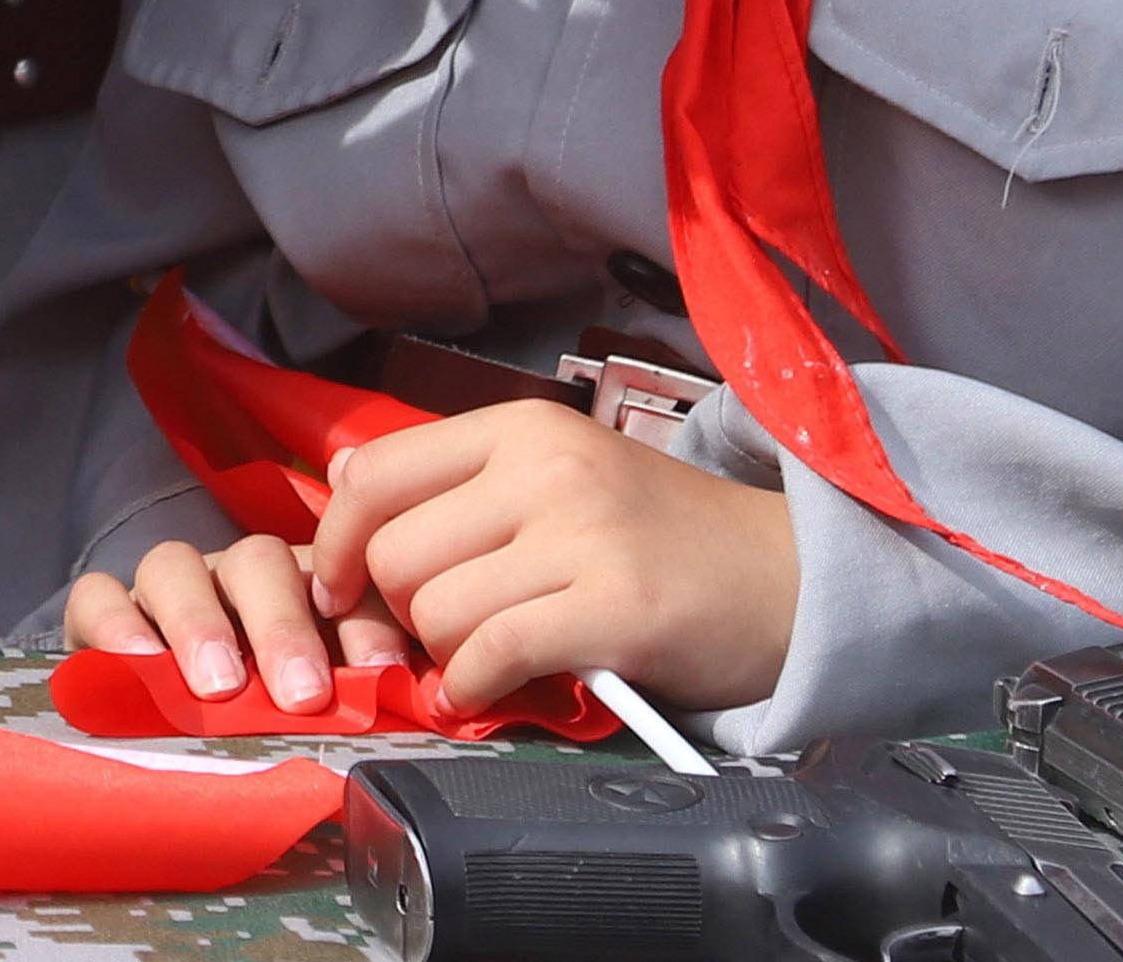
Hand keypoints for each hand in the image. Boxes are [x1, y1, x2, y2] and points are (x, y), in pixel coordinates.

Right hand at [68, 530, 388, 716]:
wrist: (164, 743)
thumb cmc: (265, 726)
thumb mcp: (327, 710)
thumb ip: (371, 698)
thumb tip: (428, 703)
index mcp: (304, 592)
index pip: (341, 577)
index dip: (364, 616)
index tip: (381, 672)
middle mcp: (232, 579)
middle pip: (257, 562)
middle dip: (281, 626)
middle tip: (300, 694)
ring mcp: (165, 592)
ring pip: (175, 564)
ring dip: (200, 623)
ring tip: (218, 688)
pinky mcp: (100, 614)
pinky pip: (97, 595)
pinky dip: (115, 623)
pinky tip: (138, 665)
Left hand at [306, 399, 798, 718]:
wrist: (786, 576)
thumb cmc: (664, 537)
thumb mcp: (562, 475)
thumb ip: (462, 480)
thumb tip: (344, 475)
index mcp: (524, 428)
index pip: (377, 472)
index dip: (335, 540)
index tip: (339, 586)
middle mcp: (547, 468)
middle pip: (396, 553)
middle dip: (401, 611)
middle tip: (439, 636)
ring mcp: (583, 535)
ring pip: (438, 608)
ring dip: (445, 654)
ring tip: (483, 659)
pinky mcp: (614, 608)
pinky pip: (493, 654)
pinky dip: (474, 688)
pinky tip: (486, 694)